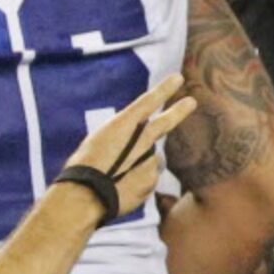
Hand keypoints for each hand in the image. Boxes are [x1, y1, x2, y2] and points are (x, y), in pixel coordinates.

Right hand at [57, 74, 196, 220]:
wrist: (86, 195)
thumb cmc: (83, 169)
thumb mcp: (97, 145)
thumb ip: (119, 142)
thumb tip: (135, 148)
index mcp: (124, 124)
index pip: (148, 102)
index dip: (164, 90)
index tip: (178, 78)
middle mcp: (142, 138)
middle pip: (165, 123)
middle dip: (178, 112)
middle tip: (191, 103)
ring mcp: (150, 160)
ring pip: (152, 160)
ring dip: (142, 164)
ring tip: (120, 176)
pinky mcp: (151, 180)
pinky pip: (147, 179)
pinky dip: (137, 183)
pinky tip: (120, 189)